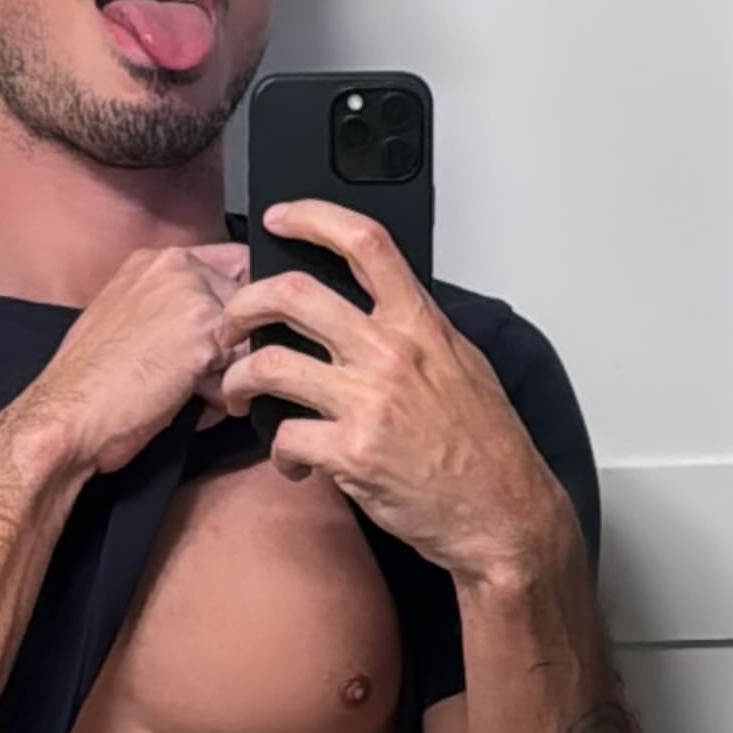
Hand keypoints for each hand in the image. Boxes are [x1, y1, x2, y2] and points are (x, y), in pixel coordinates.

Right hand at [9, 241, 250, 477]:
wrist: (69, 414)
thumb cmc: (92, 382)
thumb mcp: (129, 323)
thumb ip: (172, 310)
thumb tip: (216, 329)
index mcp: (155, 261)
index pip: (234, 267)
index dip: (238, 310)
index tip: (227, 340)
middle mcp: (177, 265)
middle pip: (250, 302)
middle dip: (238, 342)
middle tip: (201, 376)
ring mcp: (194, 295)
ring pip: (251, 335)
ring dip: (232, 369)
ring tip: (191, 391)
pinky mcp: (206, 333)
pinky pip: (246, 366)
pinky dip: (226, 394)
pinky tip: (190, 401)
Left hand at [216, 202, 567, 579]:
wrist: (503, 514)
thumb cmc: (488, 448)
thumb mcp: (464, 366)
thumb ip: (419, 332)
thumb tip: (382, 311)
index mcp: (419, 324)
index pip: (364, 243)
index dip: (312, 218)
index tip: (280, 219)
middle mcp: (389, 353)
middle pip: (292, 294)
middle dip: (242, 304)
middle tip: (229, 322)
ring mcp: (367, 402)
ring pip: (270, 365)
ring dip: (240, 378)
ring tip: (240, 392)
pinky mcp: (350, 454)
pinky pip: (284, 438)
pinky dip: (278, 452)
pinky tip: (291, 462)